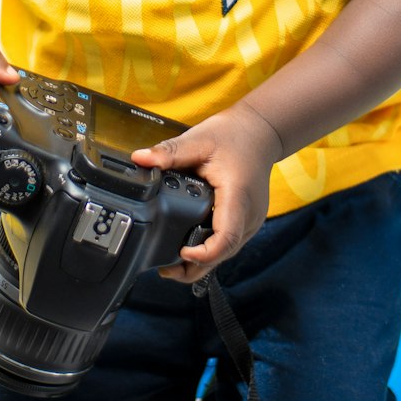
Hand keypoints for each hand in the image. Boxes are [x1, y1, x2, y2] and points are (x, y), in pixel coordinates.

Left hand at [131, 100, 282, 282]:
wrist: (261, 132)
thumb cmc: (234, 136)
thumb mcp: (200, 139)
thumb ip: (170, 152)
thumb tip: (140, 158)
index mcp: (237, 197)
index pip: (225, 239)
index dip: (203, 254)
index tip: (181, 252)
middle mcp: (248, 216)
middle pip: (223, 254)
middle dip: (195, 267)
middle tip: (164, 268)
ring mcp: (250, 222)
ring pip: (226, 253)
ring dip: (202, 261)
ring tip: (171, 260)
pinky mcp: (247, 222)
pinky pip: (228, 243)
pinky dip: (209, 249)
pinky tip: (189, 245)